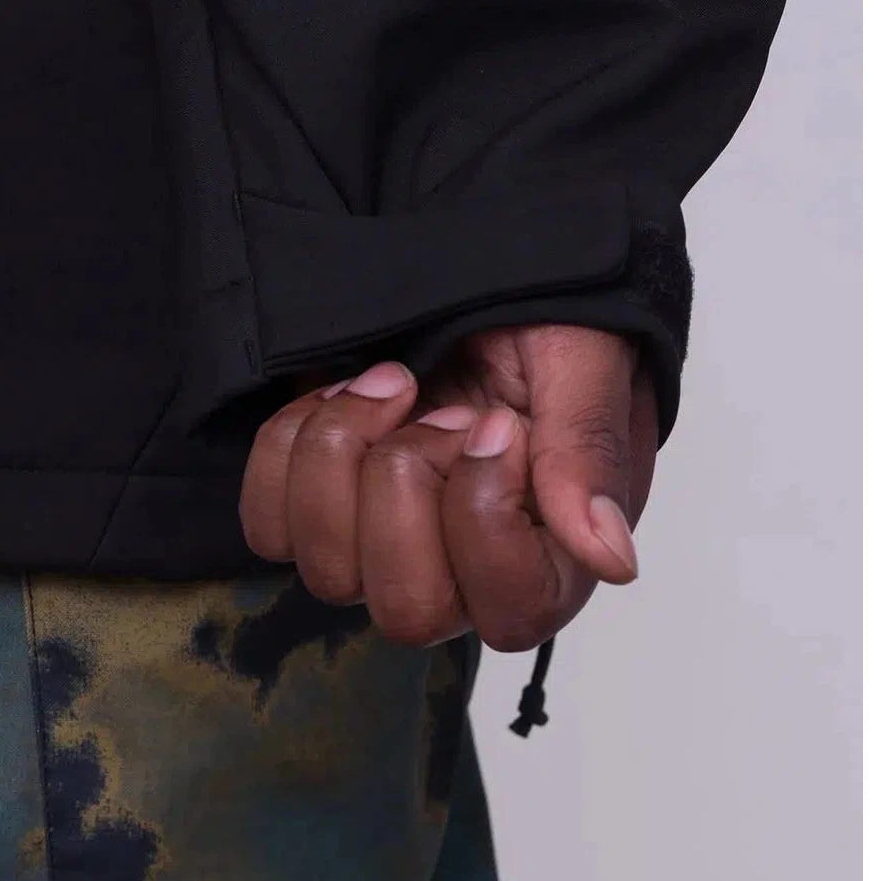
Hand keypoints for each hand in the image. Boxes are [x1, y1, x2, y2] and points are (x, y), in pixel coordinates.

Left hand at [238, 325, 657, 650]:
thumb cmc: (545, 319)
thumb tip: (611, 560)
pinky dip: (289, 449)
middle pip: (408, 609)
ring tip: (394, 381)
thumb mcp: (583, 359)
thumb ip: (589, 454)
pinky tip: (340, 393)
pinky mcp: (317, 508)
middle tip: (443, 408)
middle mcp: (465, 572)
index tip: (496, 425)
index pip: (511, 614)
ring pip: (328, 570)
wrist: (476, 267)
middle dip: (407, 488)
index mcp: (554, 554)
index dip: (485, 518)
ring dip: (347, 455)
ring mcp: (382, 546)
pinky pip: (269, 526)